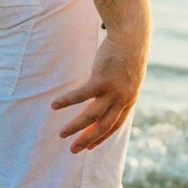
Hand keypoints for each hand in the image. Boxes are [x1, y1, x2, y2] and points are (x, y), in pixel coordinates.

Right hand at [52, 29, 145, 153]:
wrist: (132, 37)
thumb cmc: (127, 53)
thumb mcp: (127, 76)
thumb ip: (119, 88)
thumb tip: (107, 92)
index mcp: (128, 100)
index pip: (115, 125)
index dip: (102, 137)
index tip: (90, 147)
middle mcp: (122, 100)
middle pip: (103, 126)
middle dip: (87, 140)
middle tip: (73, 150)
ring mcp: (112, 92)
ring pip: (91, 116)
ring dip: (75, 127)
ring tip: (61, 134)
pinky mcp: (101, 81)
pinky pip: (81, 95)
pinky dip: (67, 101)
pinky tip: (54, 105)